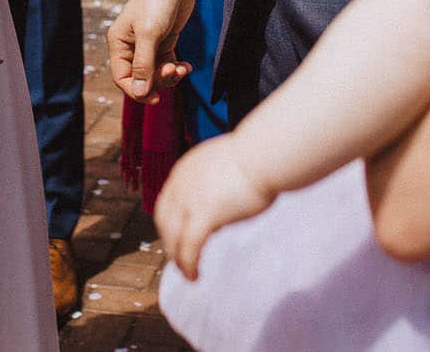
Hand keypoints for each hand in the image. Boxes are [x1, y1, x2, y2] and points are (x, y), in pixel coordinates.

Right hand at [107, 0, 195, 102]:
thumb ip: (143, 64)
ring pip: (156, 74)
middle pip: (141, 78)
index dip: (137, 91)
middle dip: (158, 80)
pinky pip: (168, 65)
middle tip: (173, 70)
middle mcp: (131, 47)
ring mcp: (148, 45)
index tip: (155, 98)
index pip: (122, 78)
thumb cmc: (156, 2)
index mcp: (119, 44)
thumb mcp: (148, 34)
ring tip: (182, 68)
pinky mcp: (164, 42)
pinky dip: (178, 69)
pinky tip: (188, 66)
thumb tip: (140, 93)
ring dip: (170, 76)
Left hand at [155, 136, 274, 279]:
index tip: (177, 237)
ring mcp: (190, 200)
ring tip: (187, 274)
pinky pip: (189, 247)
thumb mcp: (226, 166)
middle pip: (165, 222)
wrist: (263, 154)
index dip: (169, 224)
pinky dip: (188, 264)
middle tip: (179, 259)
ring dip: (178, 259)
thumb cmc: (257, 156)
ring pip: (174, 238)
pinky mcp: (204, 215)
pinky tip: (194, 276)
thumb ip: (216, 183)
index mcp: (186, 170)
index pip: (167, 202)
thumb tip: (219, 204)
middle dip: (170, 243)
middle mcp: (181, 184)